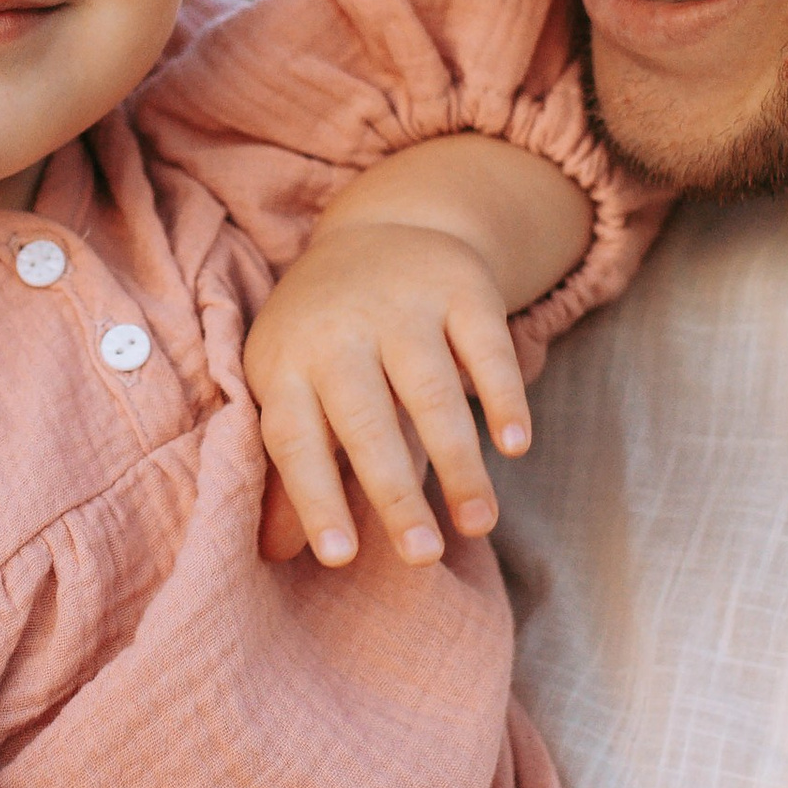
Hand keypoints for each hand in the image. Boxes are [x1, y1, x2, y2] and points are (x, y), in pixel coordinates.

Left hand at [243, 218, 533, 569]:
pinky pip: (486, 349)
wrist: (383, 229)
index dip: (313, 498)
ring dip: (459, 462)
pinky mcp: (461, 288)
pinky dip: (502, 398)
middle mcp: (338, 331)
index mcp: (285, 363)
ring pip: (431, 392)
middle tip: (421, 557)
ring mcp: (401, 305)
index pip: (294, 439)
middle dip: (394, 493)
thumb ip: (290, 470)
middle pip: (365, 421)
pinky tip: (514, 448)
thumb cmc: (329, 338)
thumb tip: (273, 554)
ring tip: (477, 525)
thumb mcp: (294, 388)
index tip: (338, 557)